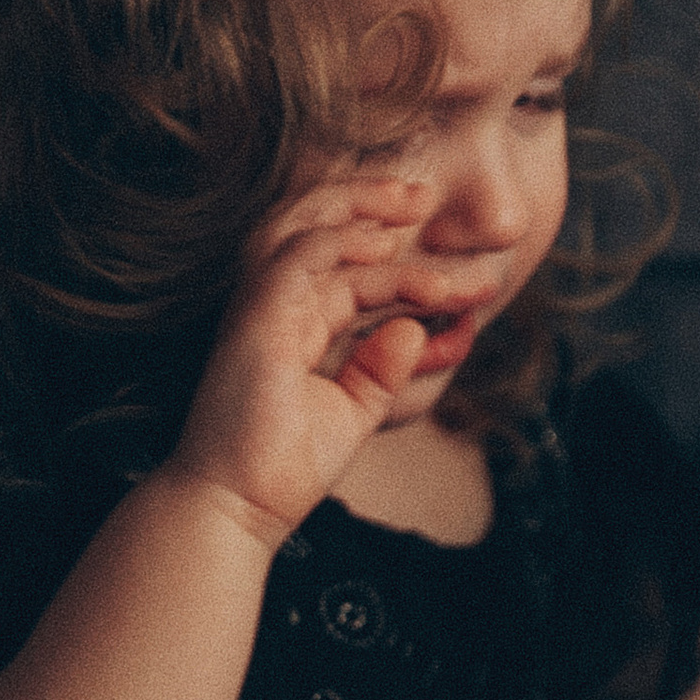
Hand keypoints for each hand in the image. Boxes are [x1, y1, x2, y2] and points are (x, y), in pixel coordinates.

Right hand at [165, 171, 449, 545]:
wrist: (238, 505)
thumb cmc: (284, 467)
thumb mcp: (352, 411)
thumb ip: (382, 371)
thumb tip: (415, 329)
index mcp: (297, 325)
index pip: (351, 273)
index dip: (406, 267)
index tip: (462, 275)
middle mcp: (276, 306)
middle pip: (321, 229)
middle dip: (373, 203)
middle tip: (427, 194)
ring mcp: (263, 308)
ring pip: (308, 229)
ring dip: (363, 208)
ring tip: (417, 201)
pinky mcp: (257, 319)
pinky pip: (299, 258)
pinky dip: (342, 243)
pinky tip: (386, 244)